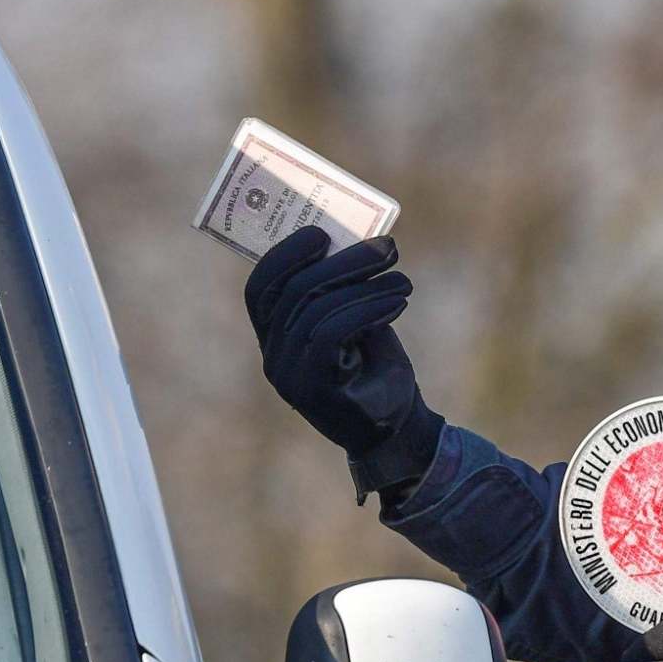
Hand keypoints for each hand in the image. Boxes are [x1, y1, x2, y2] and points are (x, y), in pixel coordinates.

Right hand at [243, 228, 440, 490]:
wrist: (396, 429)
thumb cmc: (375, 369)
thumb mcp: (354, 321)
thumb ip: (340, 290)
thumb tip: (352, 239)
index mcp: (274, 338)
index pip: (261, 287)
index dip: (285, 254)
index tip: (323, 232)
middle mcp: (273, 357)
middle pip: (295, 290)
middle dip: (344, 261)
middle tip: (387, 247)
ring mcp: (288, 376)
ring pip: (317, 309)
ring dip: (366, 285)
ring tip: (402, 279)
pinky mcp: (312, 389)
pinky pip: (332, 333)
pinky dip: (368, 309)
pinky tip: (398, 302)